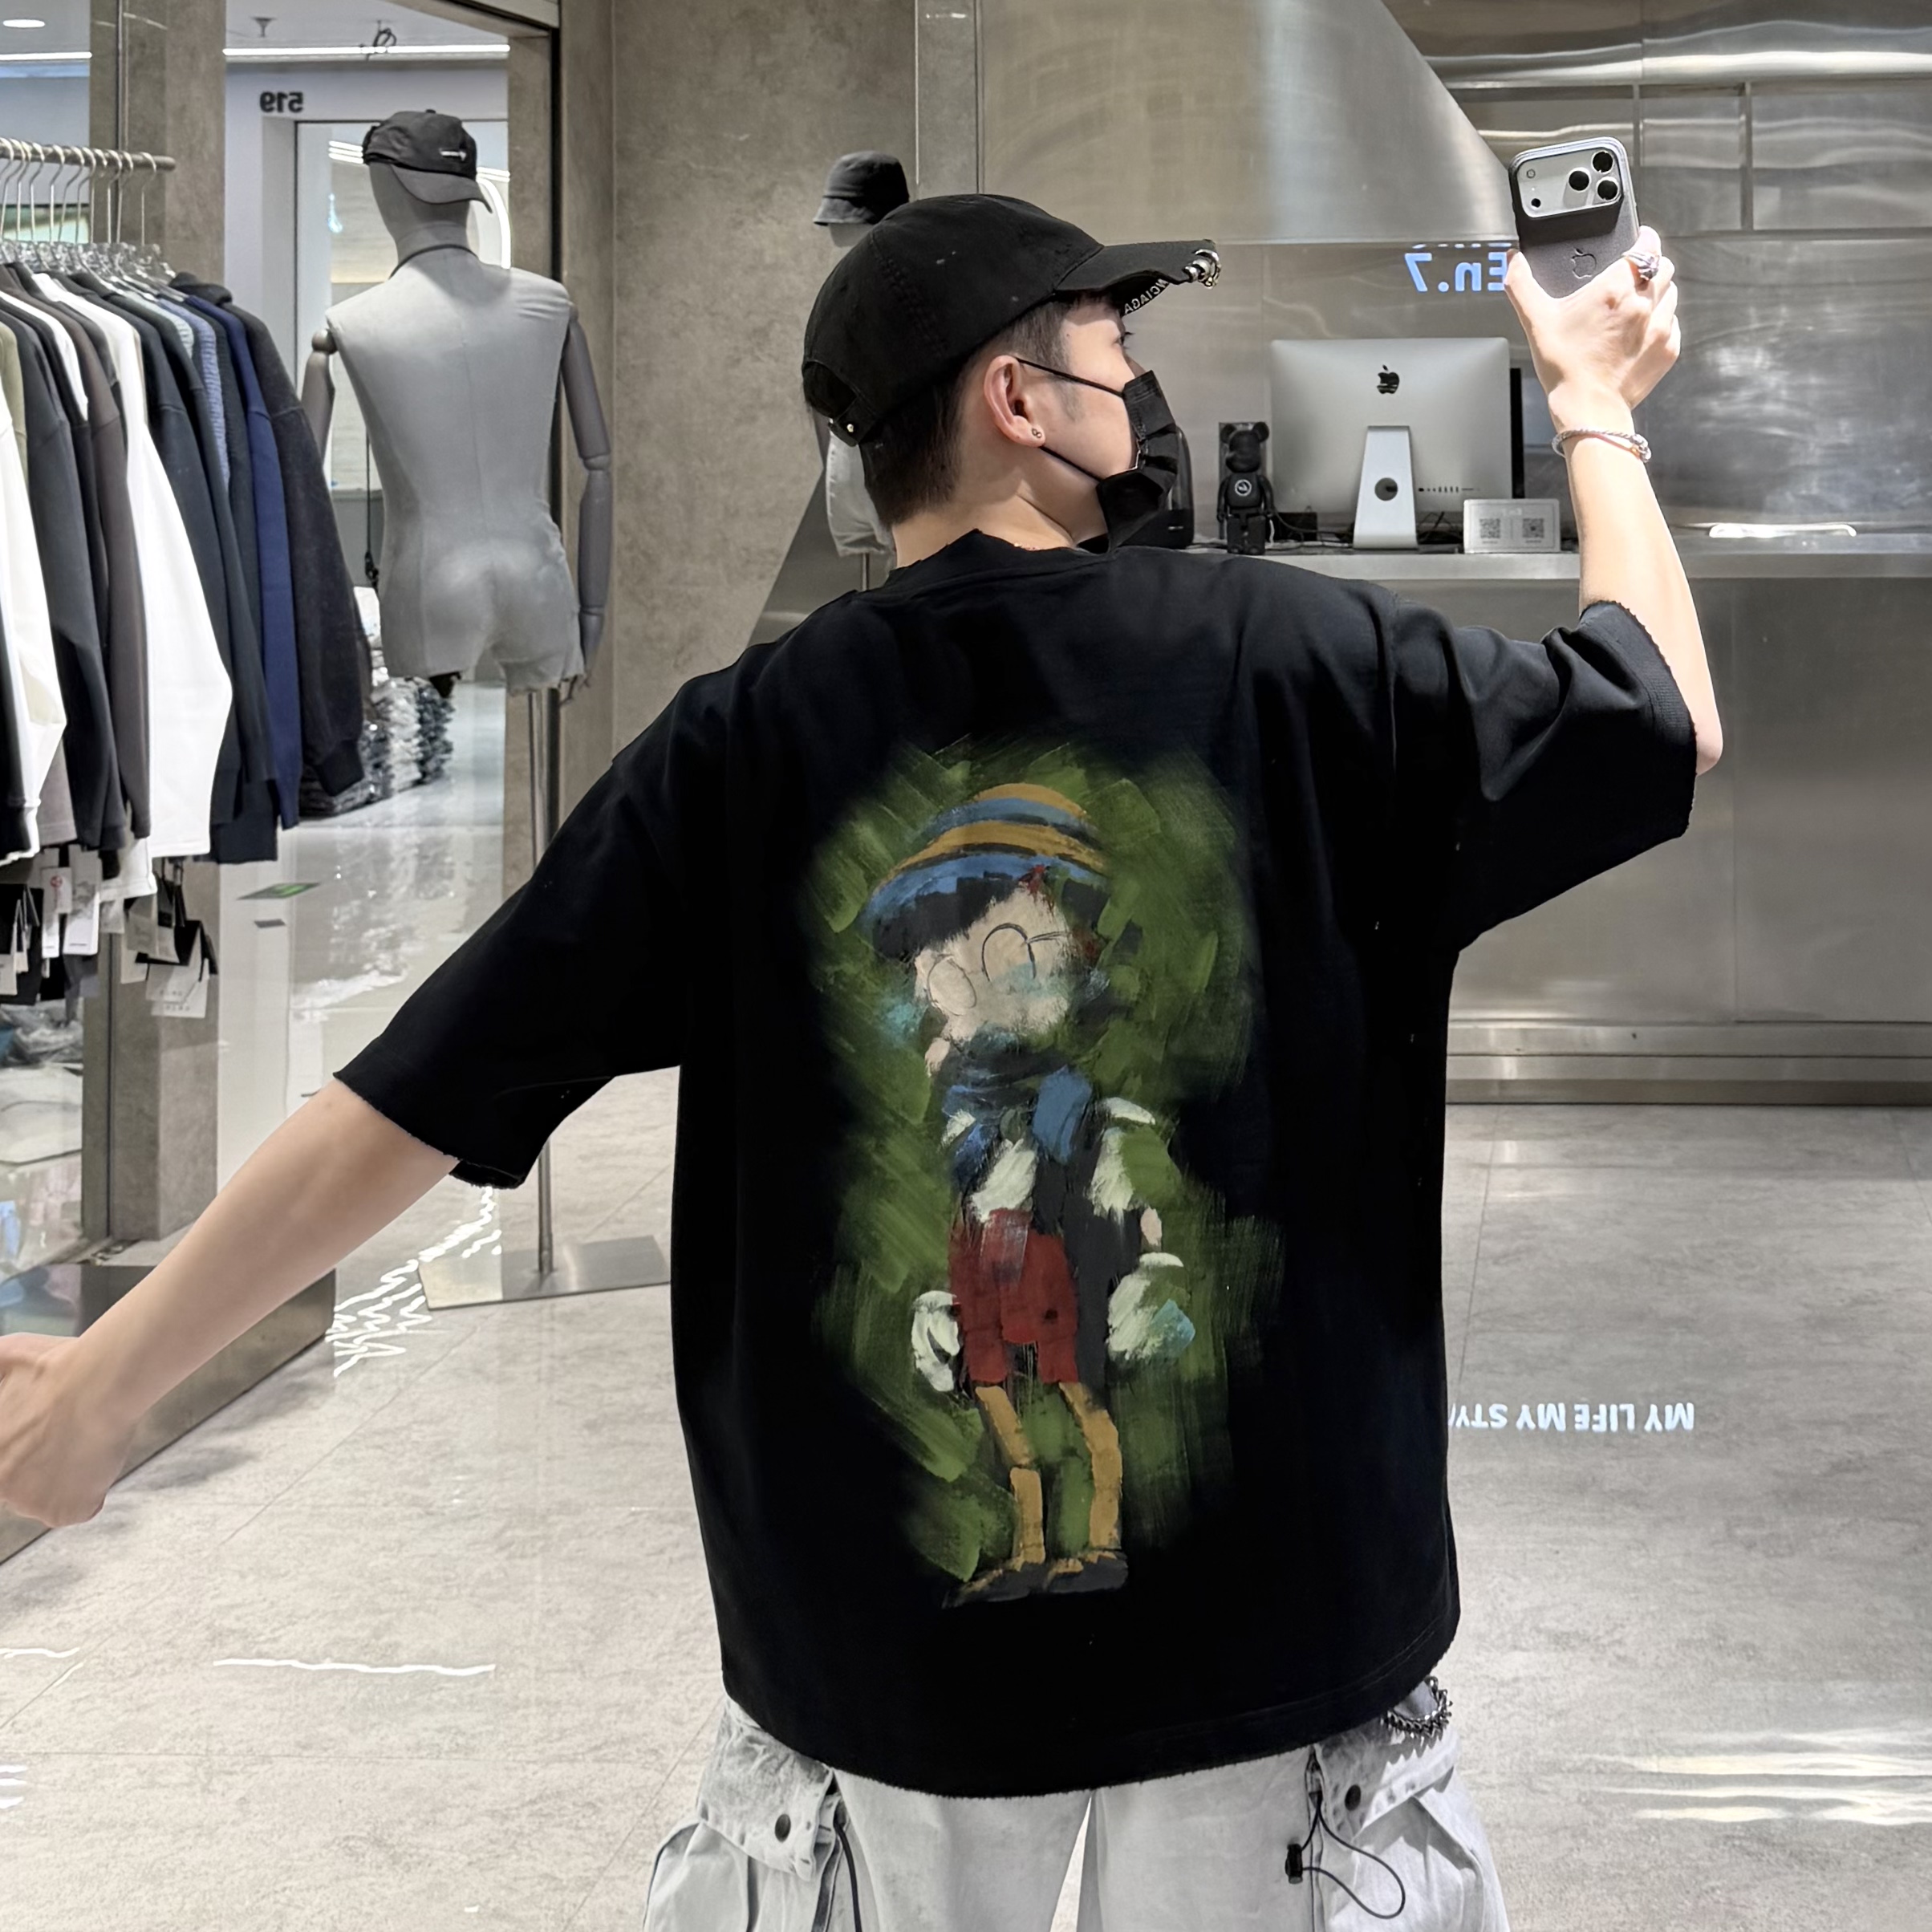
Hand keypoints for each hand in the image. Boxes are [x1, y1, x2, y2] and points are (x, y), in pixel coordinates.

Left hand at [0, 1333, 137, 1527]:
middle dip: (40, 1461)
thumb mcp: (4, 1357)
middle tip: (64, 1432)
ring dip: (66, 1475)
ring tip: (83, 1438)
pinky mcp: (61, 1513)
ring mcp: (25, 1504)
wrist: (99, 1380)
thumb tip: (2, 1378)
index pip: (5, 1461)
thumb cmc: (55, 1366)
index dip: (23, 1448)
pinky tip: (96, 1454)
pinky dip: (92, 1488)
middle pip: (21, 1481)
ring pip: (49, 1495)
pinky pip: (78, 1507)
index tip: (41, 1435)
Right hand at [1505, 224, 1680, 426]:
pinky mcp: (1669, 348)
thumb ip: (1522, 284)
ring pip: (1671, 291)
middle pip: (1663, 265)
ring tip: (1636, 305)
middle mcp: (1644, 302)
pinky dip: (1662, 320)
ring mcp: (1662, 325)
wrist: (1588, 408)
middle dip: (1650, 264)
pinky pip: (1674, 322)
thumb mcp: (1536, 321)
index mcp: (1615, 288)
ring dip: (1658, 291)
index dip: (1643, 238)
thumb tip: (1513, 260)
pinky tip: (1640, 331)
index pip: (1646, 244)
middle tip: (1633, 275)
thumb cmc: (1565, 367)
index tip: (1637, 240)